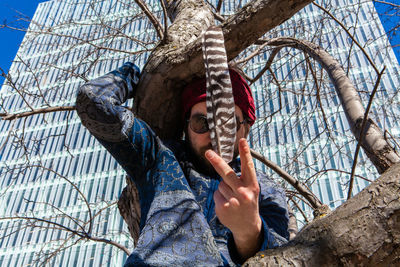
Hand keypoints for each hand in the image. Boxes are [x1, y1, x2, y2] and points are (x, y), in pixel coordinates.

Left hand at [205, 138, 261, 260]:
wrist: (248, 226)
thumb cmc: (248, 202)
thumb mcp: (252, 190)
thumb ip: (242, 178)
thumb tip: (223, 166)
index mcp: (252, 185)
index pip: (248, 166)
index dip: (245, 153)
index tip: (242, 140)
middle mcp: (243, 192)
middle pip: (226, 173)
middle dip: (217, 161)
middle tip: (208, 152)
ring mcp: (233, 201)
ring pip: (220, 184)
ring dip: (224, 189)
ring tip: (233, 199)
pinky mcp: (223, 207)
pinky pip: (216, 194)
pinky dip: (220, 197)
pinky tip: (228, 205)